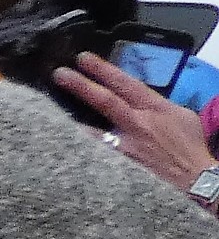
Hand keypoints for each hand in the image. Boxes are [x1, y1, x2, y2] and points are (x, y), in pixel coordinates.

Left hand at [52, 52, 217, 191]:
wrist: (194, 180)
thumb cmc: (188, 146)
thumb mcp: (180, 115)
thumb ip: (154, 103)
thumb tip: (135, 95)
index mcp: (154, 108)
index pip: (124, 83)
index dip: (102, 69)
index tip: (83, 58)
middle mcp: (137, 125)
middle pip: (104, 101)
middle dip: (80, 85)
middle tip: (59, 73)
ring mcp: (124, 148)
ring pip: (91, 131)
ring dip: (69, 121)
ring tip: (44, 111)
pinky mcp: (117, 168)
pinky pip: (90, 156)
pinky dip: (74, 149)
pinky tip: (55, 143)